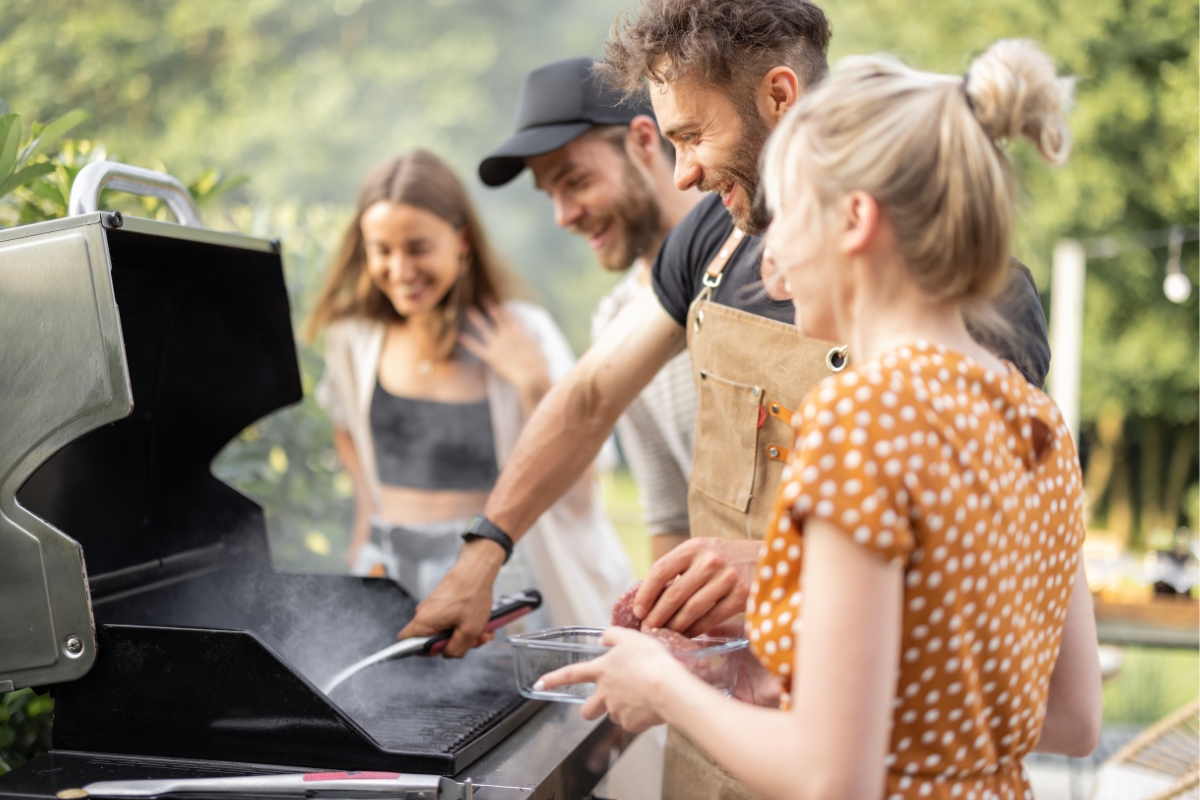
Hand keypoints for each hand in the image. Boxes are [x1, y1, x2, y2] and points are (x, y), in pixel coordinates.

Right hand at [396, 538, 505, 656]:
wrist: (477, 569)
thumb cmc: (472, 593)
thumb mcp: (469, 630)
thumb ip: (456, 650)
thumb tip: (448, 654)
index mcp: (424, 622)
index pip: (406, 644)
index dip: (425, 652)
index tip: (442, 649)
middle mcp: (424, 614)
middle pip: (433, 640)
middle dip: (455, 643)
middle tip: (473, 639)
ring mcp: (433, 608)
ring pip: (446, 631)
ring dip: (464, 633)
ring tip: (481, 628)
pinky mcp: (442, 603)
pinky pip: (451, 620)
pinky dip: (465, 623)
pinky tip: (479, 620)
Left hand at [460, 300, 550, 400]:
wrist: (532, 375)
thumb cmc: (538, 365)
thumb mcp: (539, 349)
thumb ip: (535, 340)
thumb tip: (536, 332)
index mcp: (519, 333)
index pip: (510, 318)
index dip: (505, 310)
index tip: (500, 302)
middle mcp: (507, 335)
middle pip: (497, 318)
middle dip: (490, 307)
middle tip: (483, 297)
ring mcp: (498, 345)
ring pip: (484, 329)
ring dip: (476, 318)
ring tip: (469, 309)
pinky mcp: (491, 356)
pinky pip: (477, 348)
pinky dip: (468, 342)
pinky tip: (460, 336)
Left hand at [538, 626, 690, 731]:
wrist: (670, 689)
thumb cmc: (651, 661)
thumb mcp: (630, 637)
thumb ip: (613, 635)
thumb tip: (603, 638)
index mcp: (601, 671)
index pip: (571, 674)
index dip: (553, 679)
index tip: (539, 684)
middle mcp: (605, 694)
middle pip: (587, 710)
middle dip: (591, 708)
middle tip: (604, 701)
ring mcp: (617, 712)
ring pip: (613, 715)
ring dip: (621, 708)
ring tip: (641, 696)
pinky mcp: (632, 725)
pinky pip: (632, 722)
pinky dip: (640, 716)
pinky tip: (651, 705)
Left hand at [634, 538, 759, 635]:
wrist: (769, 558)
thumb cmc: (727, 558)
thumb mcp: (703, 552)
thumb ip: (680, 569)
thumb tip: (649, 598)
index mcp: (694, 547)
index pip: (660, 570)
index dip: (646, 593)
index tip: (638, 611)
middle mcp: (710, 560)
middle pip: (674, 594)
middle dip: (657, 616)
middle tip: (648, 629)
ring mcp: (727, 578)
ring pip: (691, 610)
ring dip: (675, 626)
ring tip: (665, 634)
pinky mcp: (741, 596)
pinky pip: (711, 618)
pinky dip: (696, 629)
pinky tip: (688, 634)